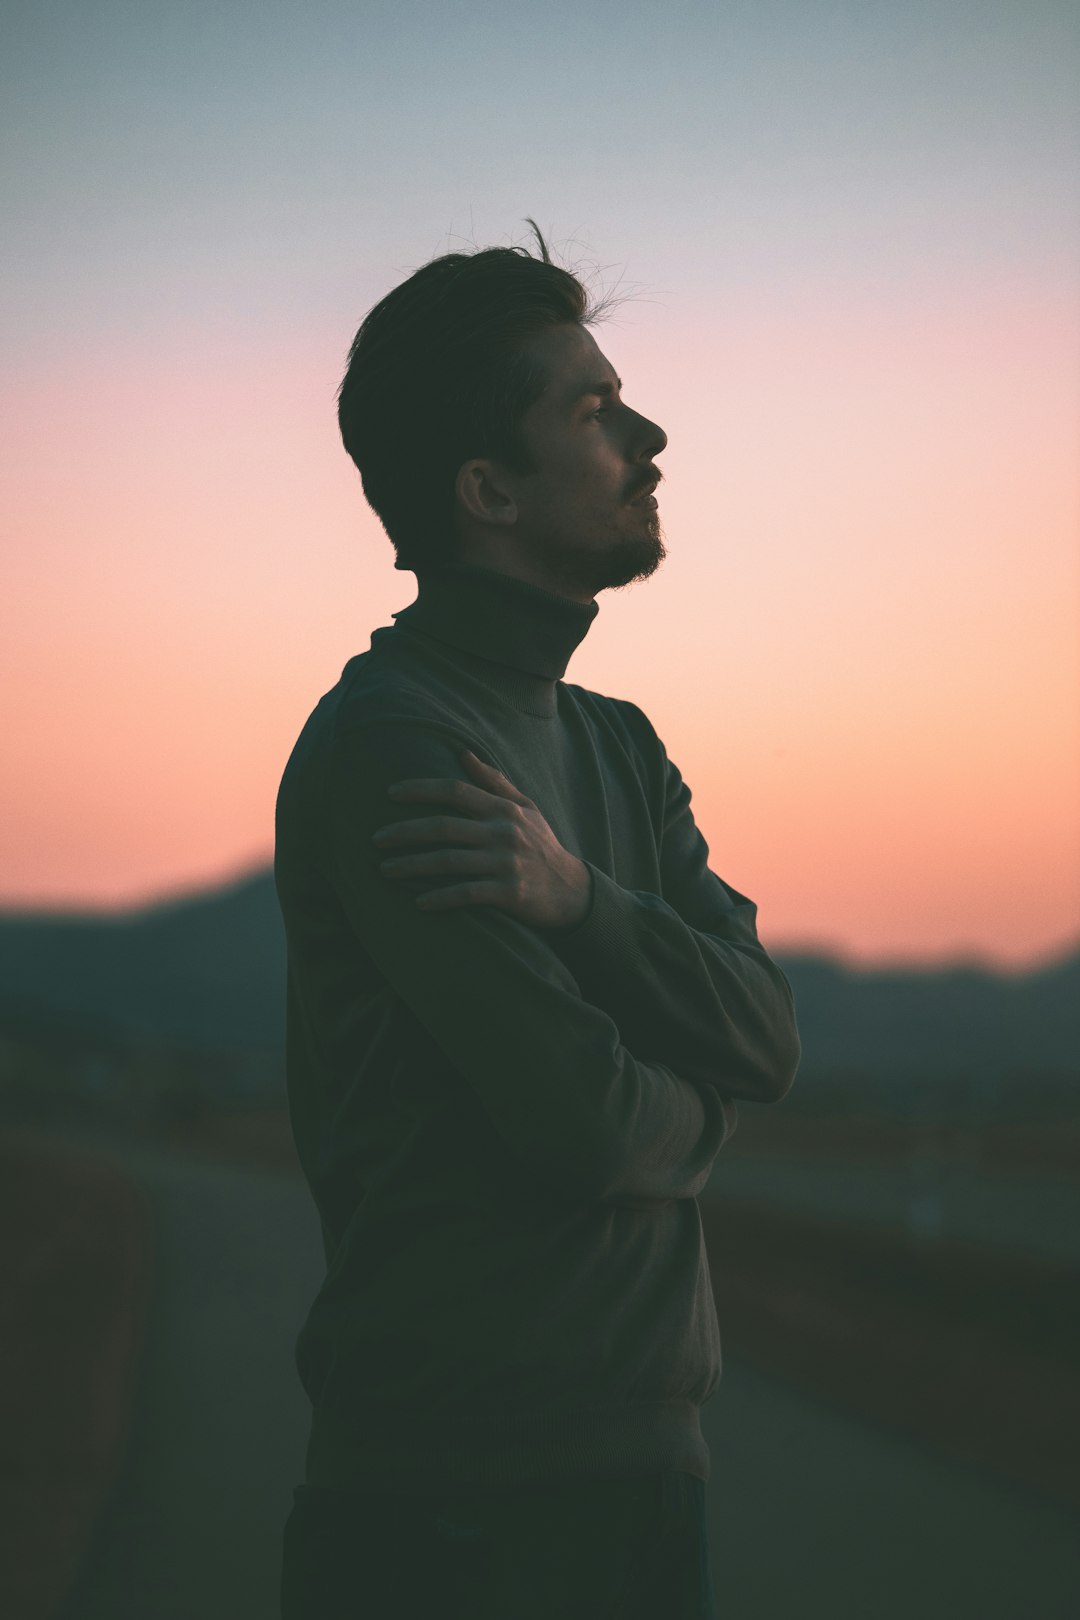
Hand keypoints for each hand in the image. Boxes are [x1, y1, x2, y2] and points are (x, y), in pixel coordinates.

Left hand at [372, 749, 592, 930]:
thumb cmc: (542, 847)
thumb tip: (463, 753)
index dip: (420, 789)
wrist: (573, 892)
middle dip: (404, 831)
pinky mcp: (509, 893)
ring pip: (448, 861)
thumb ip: (494, 782)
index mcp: (503, 809)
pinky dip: (440, 898)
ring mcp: (506, 863)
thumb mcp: (526, 809)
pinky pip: (466, 893)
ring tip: (385, 870)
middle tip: (375, 839)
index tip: (390, 793)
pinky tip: (418, 902)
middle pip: (443, 826)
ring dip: (412, 865)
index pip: (455, 791)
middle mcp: (503, 832)